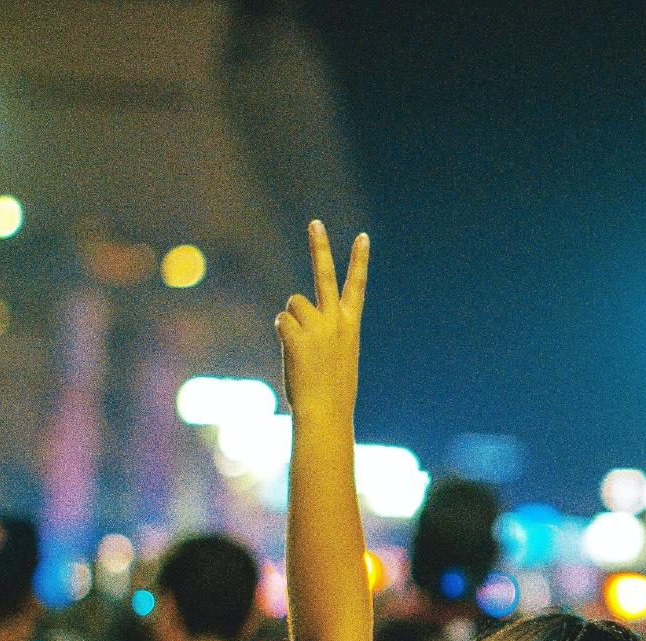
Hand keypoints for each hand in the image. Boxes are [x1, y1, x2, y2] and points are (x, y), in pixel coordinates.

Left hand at [276, 220, 368, 417]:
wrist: (326, 412)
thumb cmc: (332, 390)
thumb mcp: (338, 357)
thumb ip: (324, 333)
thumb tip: (293, 319)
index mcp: (351, 325)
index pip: (357, 286)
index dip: (360, 261)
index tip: (363, 237)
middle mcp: (336, 320)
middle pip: (325, 275)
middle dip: (320, 247)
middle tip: (315, 223)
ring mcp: (318, 327)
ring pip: (293, 305)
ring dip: (292, 322)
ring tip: (302, 349)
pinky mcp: (297, 335)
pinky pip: (281, 321)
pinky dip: (283, 335)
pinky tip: (293, 354)